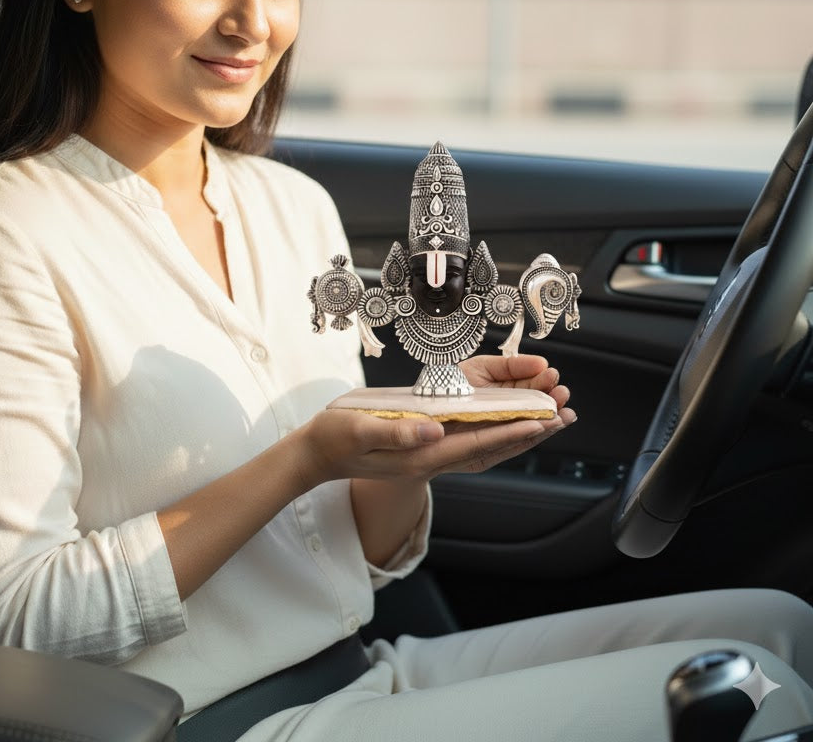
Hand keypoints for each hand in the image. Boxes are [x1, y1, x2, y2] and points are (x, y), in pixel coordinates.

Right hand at [297, 355, 574, 487]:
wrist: (316, 455)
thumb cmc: (334, 438)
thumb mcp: (359, 430)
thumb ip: (397, 433)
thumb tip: (435, 431)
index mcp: (418, 456)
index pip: (474, 444)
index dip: (508, 431)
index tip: (539, 420)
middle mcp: (430, 460)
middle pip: (488, 449)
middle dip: (526, 434)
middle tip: (561, 417)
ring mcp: (427, 457)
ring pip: (484, 448)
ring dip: (517, 435)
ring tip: (548, 421)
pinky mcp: (423, 449)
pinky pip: (470, 443)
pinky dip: (495, 433)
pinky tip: (506, 424)